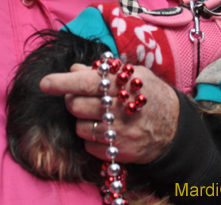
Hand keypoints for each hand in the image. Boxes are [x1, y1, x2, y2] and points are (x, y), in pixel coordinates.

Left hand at [40, 63, 178, 164]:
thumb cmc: (151, 96)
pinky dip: (90, 139)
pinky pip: (88, 146)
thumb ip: (104, 71)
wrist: (175, 128)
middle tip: (80, 98)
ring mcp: (119, 132)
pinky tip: (104, 131)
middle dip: (72, 100)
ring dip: (81, 120)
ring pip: (79, 127)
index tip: (44, 83)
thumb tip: (74, 68)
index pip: (86, 82)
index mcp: (123, 85)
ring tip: (96, 115)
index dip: (62, 82)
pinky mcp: (119, 151)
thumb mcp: (134, 75)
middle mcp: (119, 109)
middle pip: (76, 105)